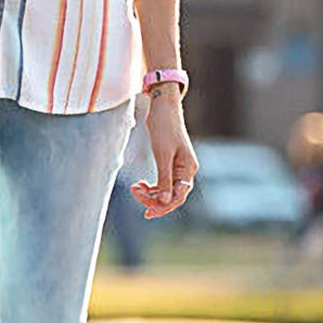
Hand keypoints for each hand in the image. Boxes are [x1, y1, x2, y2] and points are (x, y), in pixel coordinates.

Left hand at [130, 92, 197, 218]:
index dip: (163, 207)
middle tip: (134, 192)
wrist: (162, 108)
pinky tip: (139, 184)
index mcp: (188, 169)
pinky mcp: (169, 163)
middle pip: (172, 196)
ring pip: (166, 190)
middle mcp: (186, 170)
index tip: (147, 213)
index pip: (178, 197)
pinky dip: (151, 186)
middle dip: (153, 199)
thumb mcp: (162, 154)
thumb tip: (166, 201)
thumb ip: (165, 178)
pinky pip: (162, 182)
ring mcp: (178, 168)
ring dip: (150, 193)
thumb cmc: (163, 127)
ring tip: (134, 187)